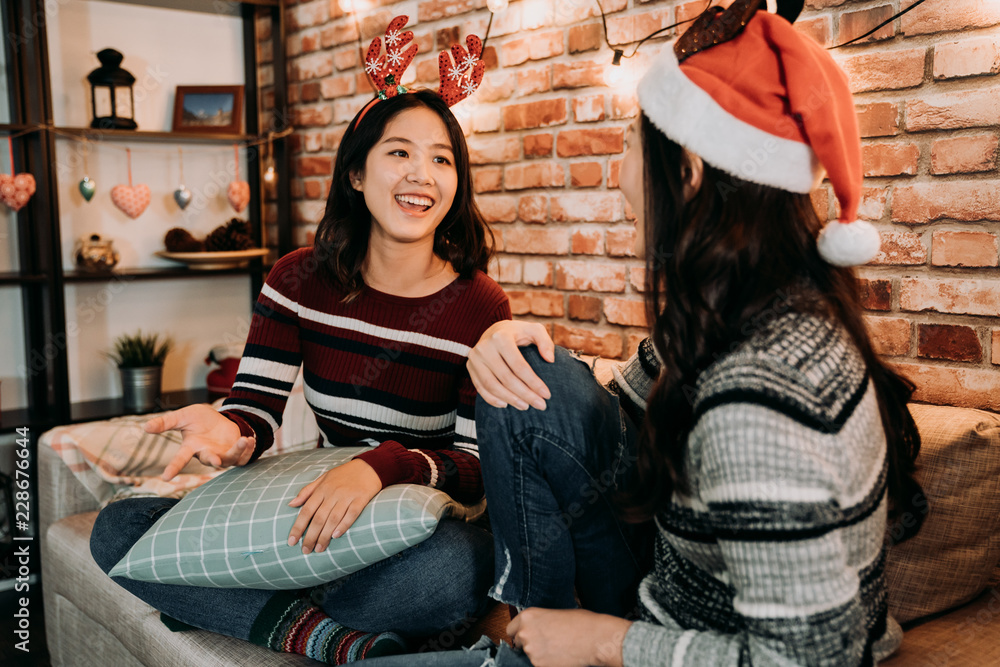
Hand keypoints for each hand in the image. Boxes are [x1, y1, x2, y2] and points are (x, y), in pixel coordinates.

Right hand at [145, 404, 255, 480]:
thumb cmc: (198, 420)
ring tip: (245, 440)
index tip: (165, 477)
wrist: (219, 419)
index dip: (173, 467)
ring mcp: (221, 455)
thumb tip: (144, 428)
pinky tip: (250, 440)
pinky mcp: (234, 453)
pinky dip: (248, 449)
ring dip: (238, 451)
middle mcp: (206, 453)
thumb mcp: (182, 416)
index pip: (180, 458)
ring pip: (229, 459)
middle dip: (213, 461)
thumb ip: (165, 422)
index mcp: (191, 447)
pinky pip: (242, 457)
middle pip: (208, 460)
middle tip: (216, 461)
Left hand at [287, 459, 381, 553]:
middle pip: (319, 518)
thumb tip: (291, 504)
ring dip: (325, 536)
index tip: (292, 541)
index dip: (298, 527)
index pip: (306, 510)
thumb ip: (307, 491)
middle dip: (310, 536)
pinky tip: (336, 536)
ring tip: (319, 549)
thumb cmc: (344, 474)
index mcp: (322, 489)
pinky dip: (344, 525)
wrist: (369, 466)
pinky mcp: (361, 498)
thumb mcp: (323, 478)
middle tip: (305, 551)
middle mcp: (333, 493)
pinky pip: (352, 514)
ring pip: (333, 518)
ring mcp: (347, 496)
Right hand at [466, 321, 553, 410]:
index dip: (533, 382)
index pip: (519, 365)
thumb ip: (545, 342)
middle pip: (506, 378)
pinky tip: (506, 404)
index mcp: (501, 337)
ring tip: (526, 407)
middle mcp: (485, 347)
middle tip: (540, 405)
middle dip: (525, 394)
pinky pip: (480, 388)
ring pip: (492, 385)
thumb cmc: (518, 333)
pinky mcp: (470, 367)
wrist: (494, 331)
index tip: (547, 394)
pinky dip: (492, 399)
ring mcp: (475, 358)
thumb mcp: (534, 330)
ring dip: (510, 399)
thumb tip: (550, 359)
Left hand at [507, 608, 631, 666]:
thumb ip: (539, 623)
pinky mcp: (539, 665)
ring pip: (530, 655)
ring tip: (557, 649)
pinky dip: (547, 663)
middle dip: (529, 644)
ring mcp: (531, 651)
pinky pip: (539, 664)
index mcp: (528, 616)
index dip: (519, 633)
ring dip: (539, 654)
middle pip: (519, 643)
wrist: (594, 638)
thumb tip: (535, 630)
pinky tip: (560, 657)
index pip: (511, 629)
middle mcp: (525, 633)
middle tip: (546, 643)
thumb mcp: (554, 614)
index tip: (525, 636)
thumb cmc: (581, 623)